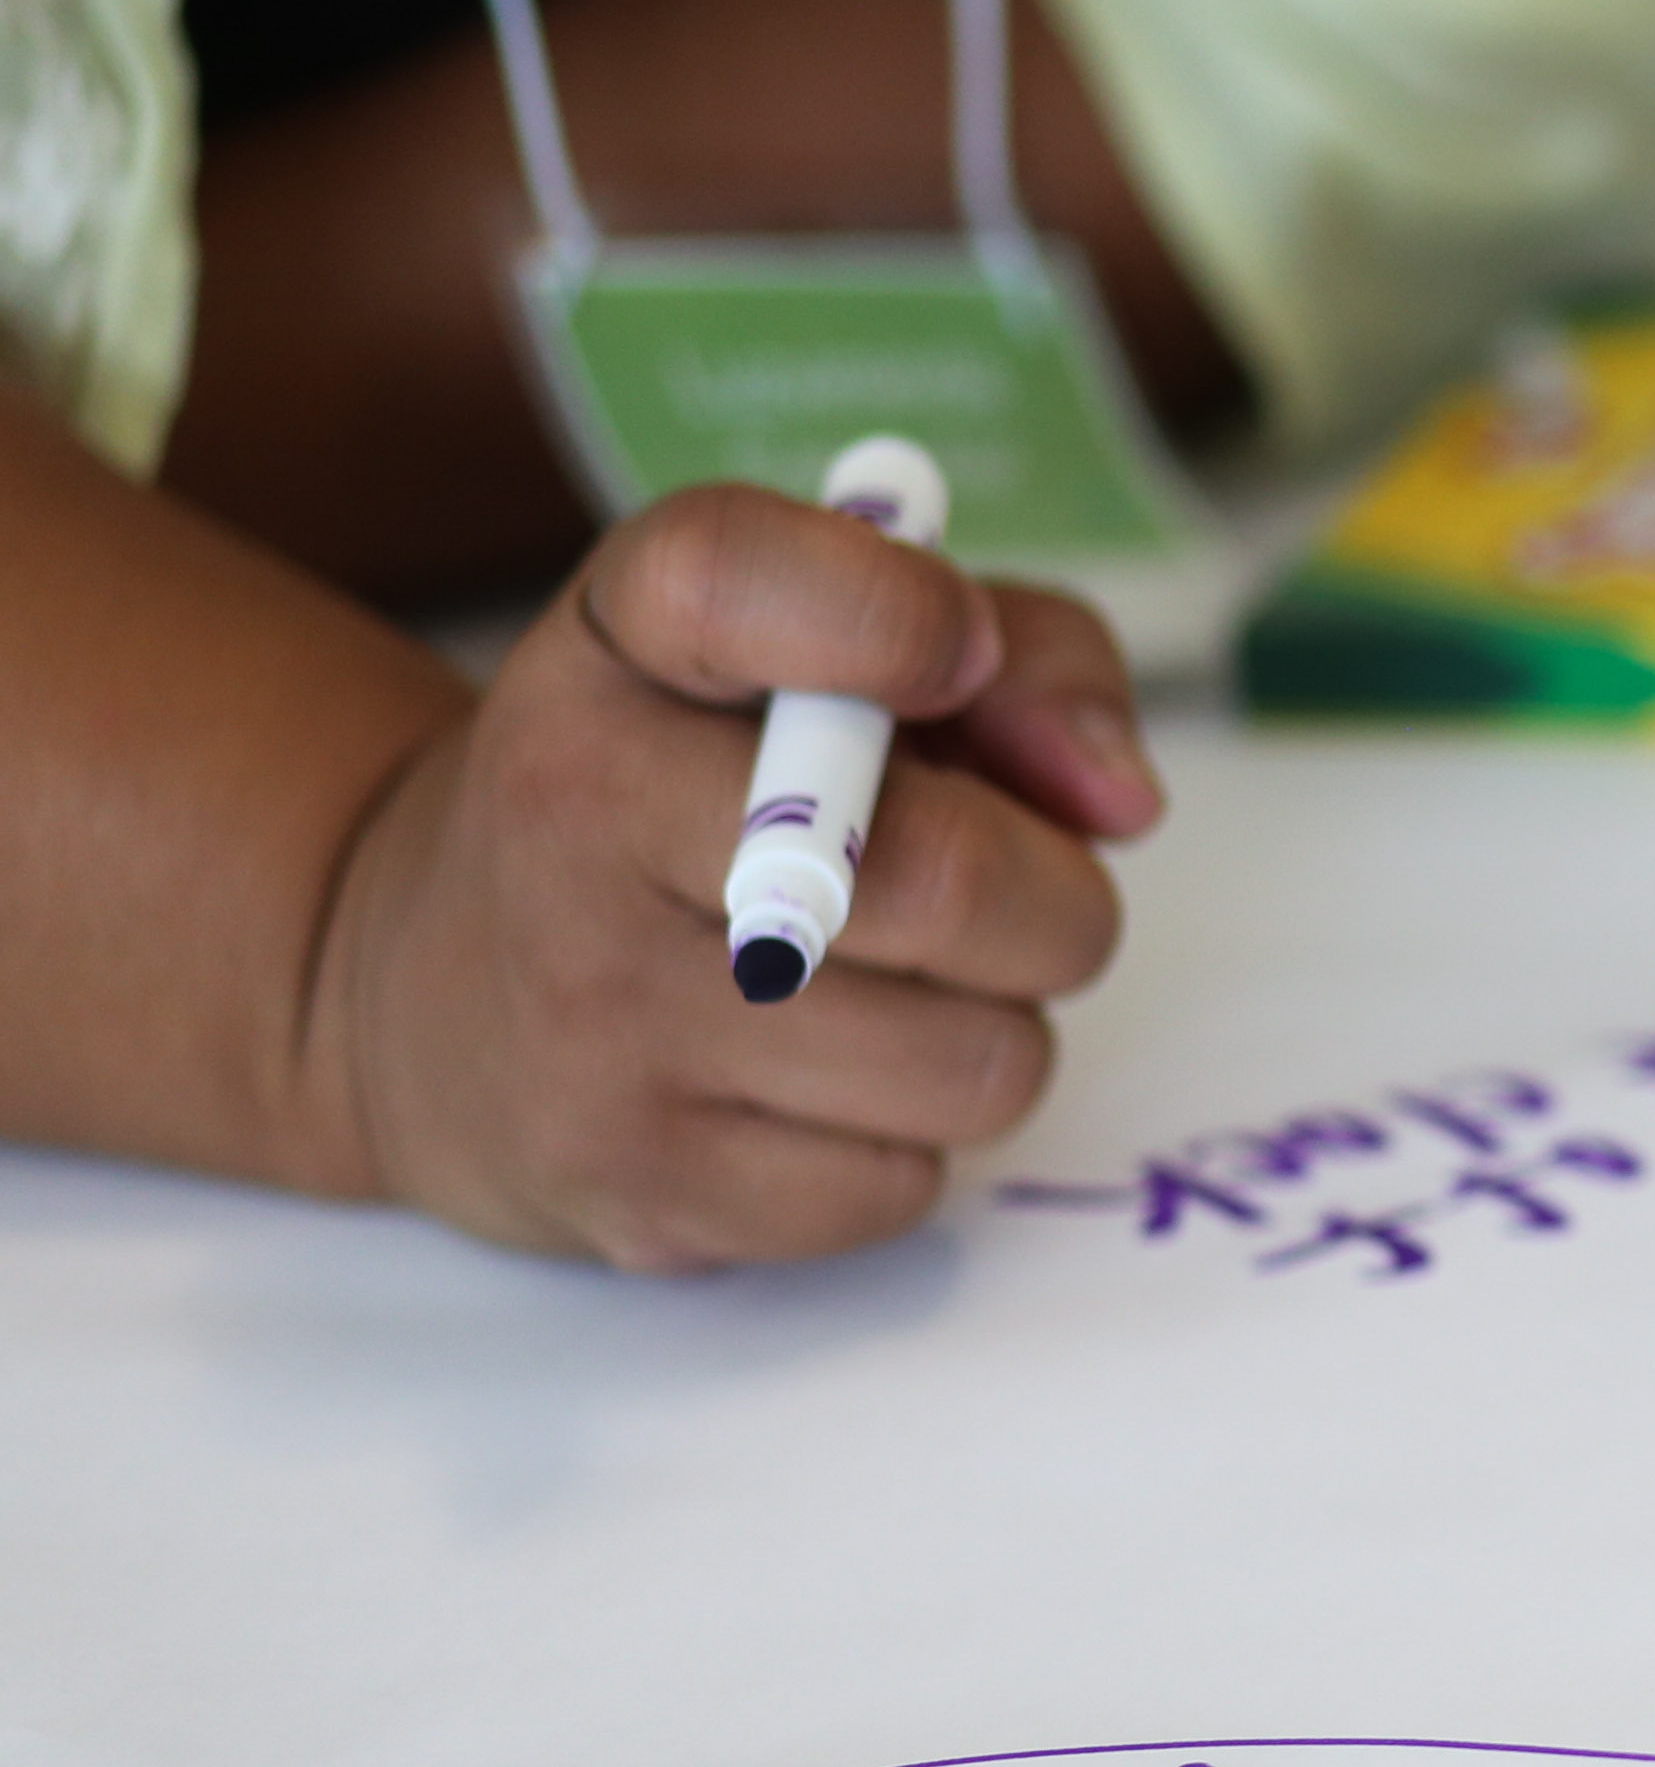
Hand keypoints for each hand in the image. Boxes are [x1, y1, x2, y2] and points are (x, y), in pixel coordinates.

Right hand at [311, 486, 1165, 1270]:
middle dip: (1052, 897)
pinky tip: (823, 1086)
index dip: (895, 614)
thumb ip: (1025, 658)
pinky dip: (910, 1139)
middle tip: (1012, 892)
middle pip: (945, 880)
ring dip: (994, 1027)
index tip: (962, 657)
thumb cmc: (705, 798)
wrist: (425, 998)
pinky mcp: (639, 1190)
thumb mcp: (837, 661)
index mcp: (616, 650)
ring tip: (905, 988)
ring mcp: (592, 1026)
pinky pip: (905, 1183)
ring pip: (972, 1060)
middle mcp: (571, 821)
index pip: (735, 576)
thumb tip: (1116, 800)